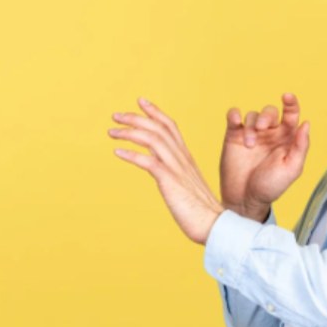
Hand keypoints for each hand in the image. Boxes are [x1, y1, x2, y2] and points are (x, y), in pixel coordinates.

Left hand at [109, 99, 223, 244]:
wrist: (214, 224)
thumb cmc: (200, 211)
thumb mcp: (186, 186)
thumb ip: (175, 175)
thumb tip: (162, 173)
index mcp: (186, 157)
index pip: (170, 126)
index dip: (155, 112)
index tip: (140, 102)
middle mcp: (182, 158)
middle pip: (158, 128)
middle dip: (136, 118)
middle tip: (116, 115)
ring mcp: (177, 168)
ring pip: (152, 139)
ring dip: (130, 132)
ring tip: (112, 132)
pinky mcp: (170, 181)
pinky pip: (149, 162)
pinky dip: (132, 154)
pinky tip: (118, 152)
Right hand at [220, 93, 309, 221]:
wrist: (245, 199)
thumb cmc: (271, 187)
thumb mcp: (291, 169)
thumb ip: (300, 146)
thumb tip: (306, 123)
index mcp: (286, 138)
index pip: (291, 114)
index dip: (291, 103)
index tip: (287, 97)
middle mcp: (270, 133)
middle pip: (270, 111)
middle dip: (267, 116)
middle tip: (263, 129)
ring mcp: (251, 134)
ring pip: (252, 114)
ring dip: (252, 125)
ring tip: (249, 144)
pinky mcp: (234, 136)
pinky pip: (233, 117)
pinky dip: (234, 114)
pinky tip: (236, 122)